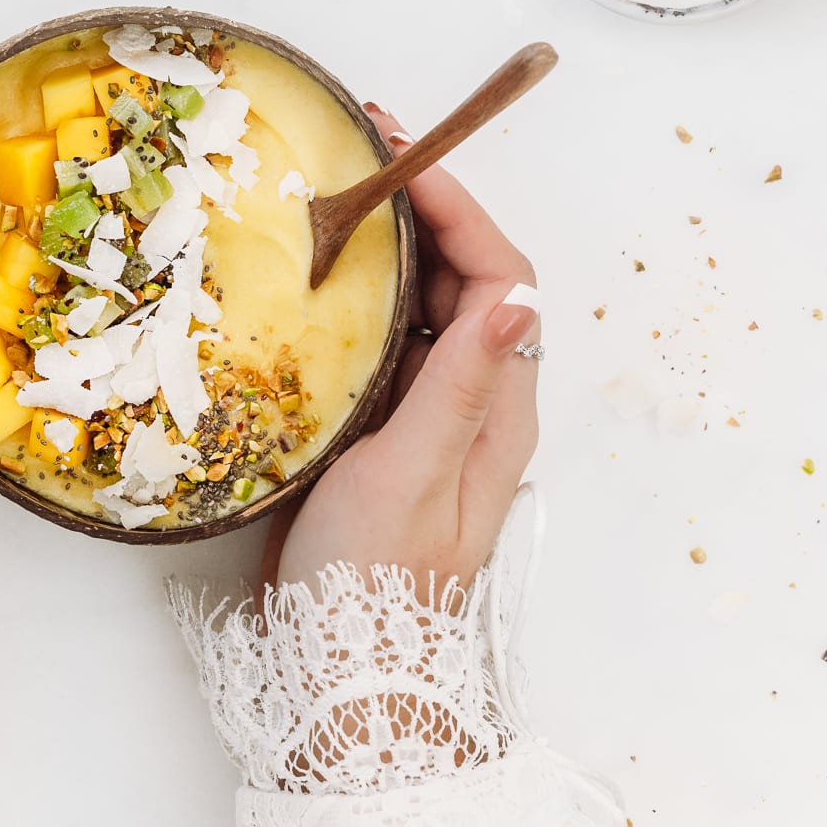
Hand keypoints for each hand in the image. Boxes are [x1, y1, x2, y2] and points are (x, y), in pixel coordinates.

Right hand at [265, 106, 540, 597]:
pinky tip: (311, 277)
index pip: (500, 277)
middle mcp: (474, 402)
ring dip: (388, 245)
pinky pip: (385, 339)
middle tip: (357, 156)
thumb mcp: (414, 475)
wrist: (344, 670)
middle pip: (465, 278)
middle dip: (420, 209)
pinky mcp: (385, 430)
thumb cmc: (376, 582)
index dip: (456, 210)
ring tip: (331, 197)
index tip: (397, 161)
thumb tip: (515, 296)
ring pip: (424, 304)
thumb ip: (461, 386)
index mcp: (497, 409)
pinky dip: (357, 295)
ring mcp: (430, 415)